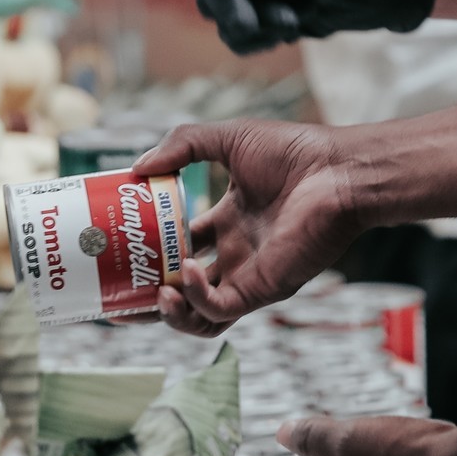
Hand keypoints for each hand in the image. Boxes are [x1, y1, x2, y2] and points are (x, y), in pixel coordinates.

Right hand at [134, 119, 369, 336]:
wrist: (339, 171)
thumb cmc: (296, 152)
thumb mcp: (228, 139)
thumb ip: (182, 146)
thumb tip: (137, 168)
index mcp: (228, 223)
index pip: (179, 246)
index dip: (147, 251)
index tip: (116, 246)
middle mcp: (235, 254)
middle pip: (183, 289)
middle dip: (148, 296)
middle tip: (116, 292)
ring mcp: (248, 275)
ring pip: (200, 316)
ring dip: (170, 314)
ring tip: (152, 295)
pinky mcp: (263, 288)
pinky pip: (220, 309)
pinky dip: (197, 299)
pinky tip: (185, 274)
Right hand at [191, 0, 436, 54]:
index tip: (248, 22)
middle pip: (209, 0)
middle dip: (244, 19)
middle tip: (288, 22)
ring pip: (224, 25)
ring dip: (260, 33)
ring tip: (296, 22)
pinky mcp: (257, 12)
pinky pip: (240, 39)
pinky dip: (263, 42)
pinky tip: (292, 31)